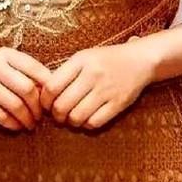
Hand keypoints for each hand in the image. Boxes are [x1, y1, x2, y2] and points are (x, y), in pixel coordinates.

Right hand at [0, 46, 51, 131]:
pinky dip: (14, 124)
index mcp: (6, 55)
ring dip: (27, 118)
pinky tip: (19, 126)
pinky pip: (3, 117)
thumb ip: (32, 75)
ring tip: (32, 123)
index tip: (52, 96)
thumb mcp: (13, 68)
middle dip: (37, 105)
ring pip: (15, 105)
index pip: (33, 67)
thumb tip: (55, 91)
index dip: (47, 84)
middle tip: (41, 115)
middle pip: (26, 88)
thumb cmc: (1, 77)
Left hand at [39, 35, 154, 129]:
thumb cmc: (106, 60)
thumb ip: (64, 73)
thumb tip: (42, 94)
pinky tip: (87, 118)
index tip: (46, 104)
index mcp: (81, 61)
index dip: (44, 100)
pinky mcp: (118, 103)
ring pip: (77, 116)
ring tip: (72, 118)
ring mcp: (106, 90)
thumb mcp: (83, 58)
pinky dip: (87, 124)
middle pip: (62, 105)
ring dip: (70, 121)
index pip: (52, 86)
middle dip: (56, 115)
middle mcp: (93, 74)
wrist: (138, 60)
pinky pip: (94, 122)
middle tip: (58, 115)